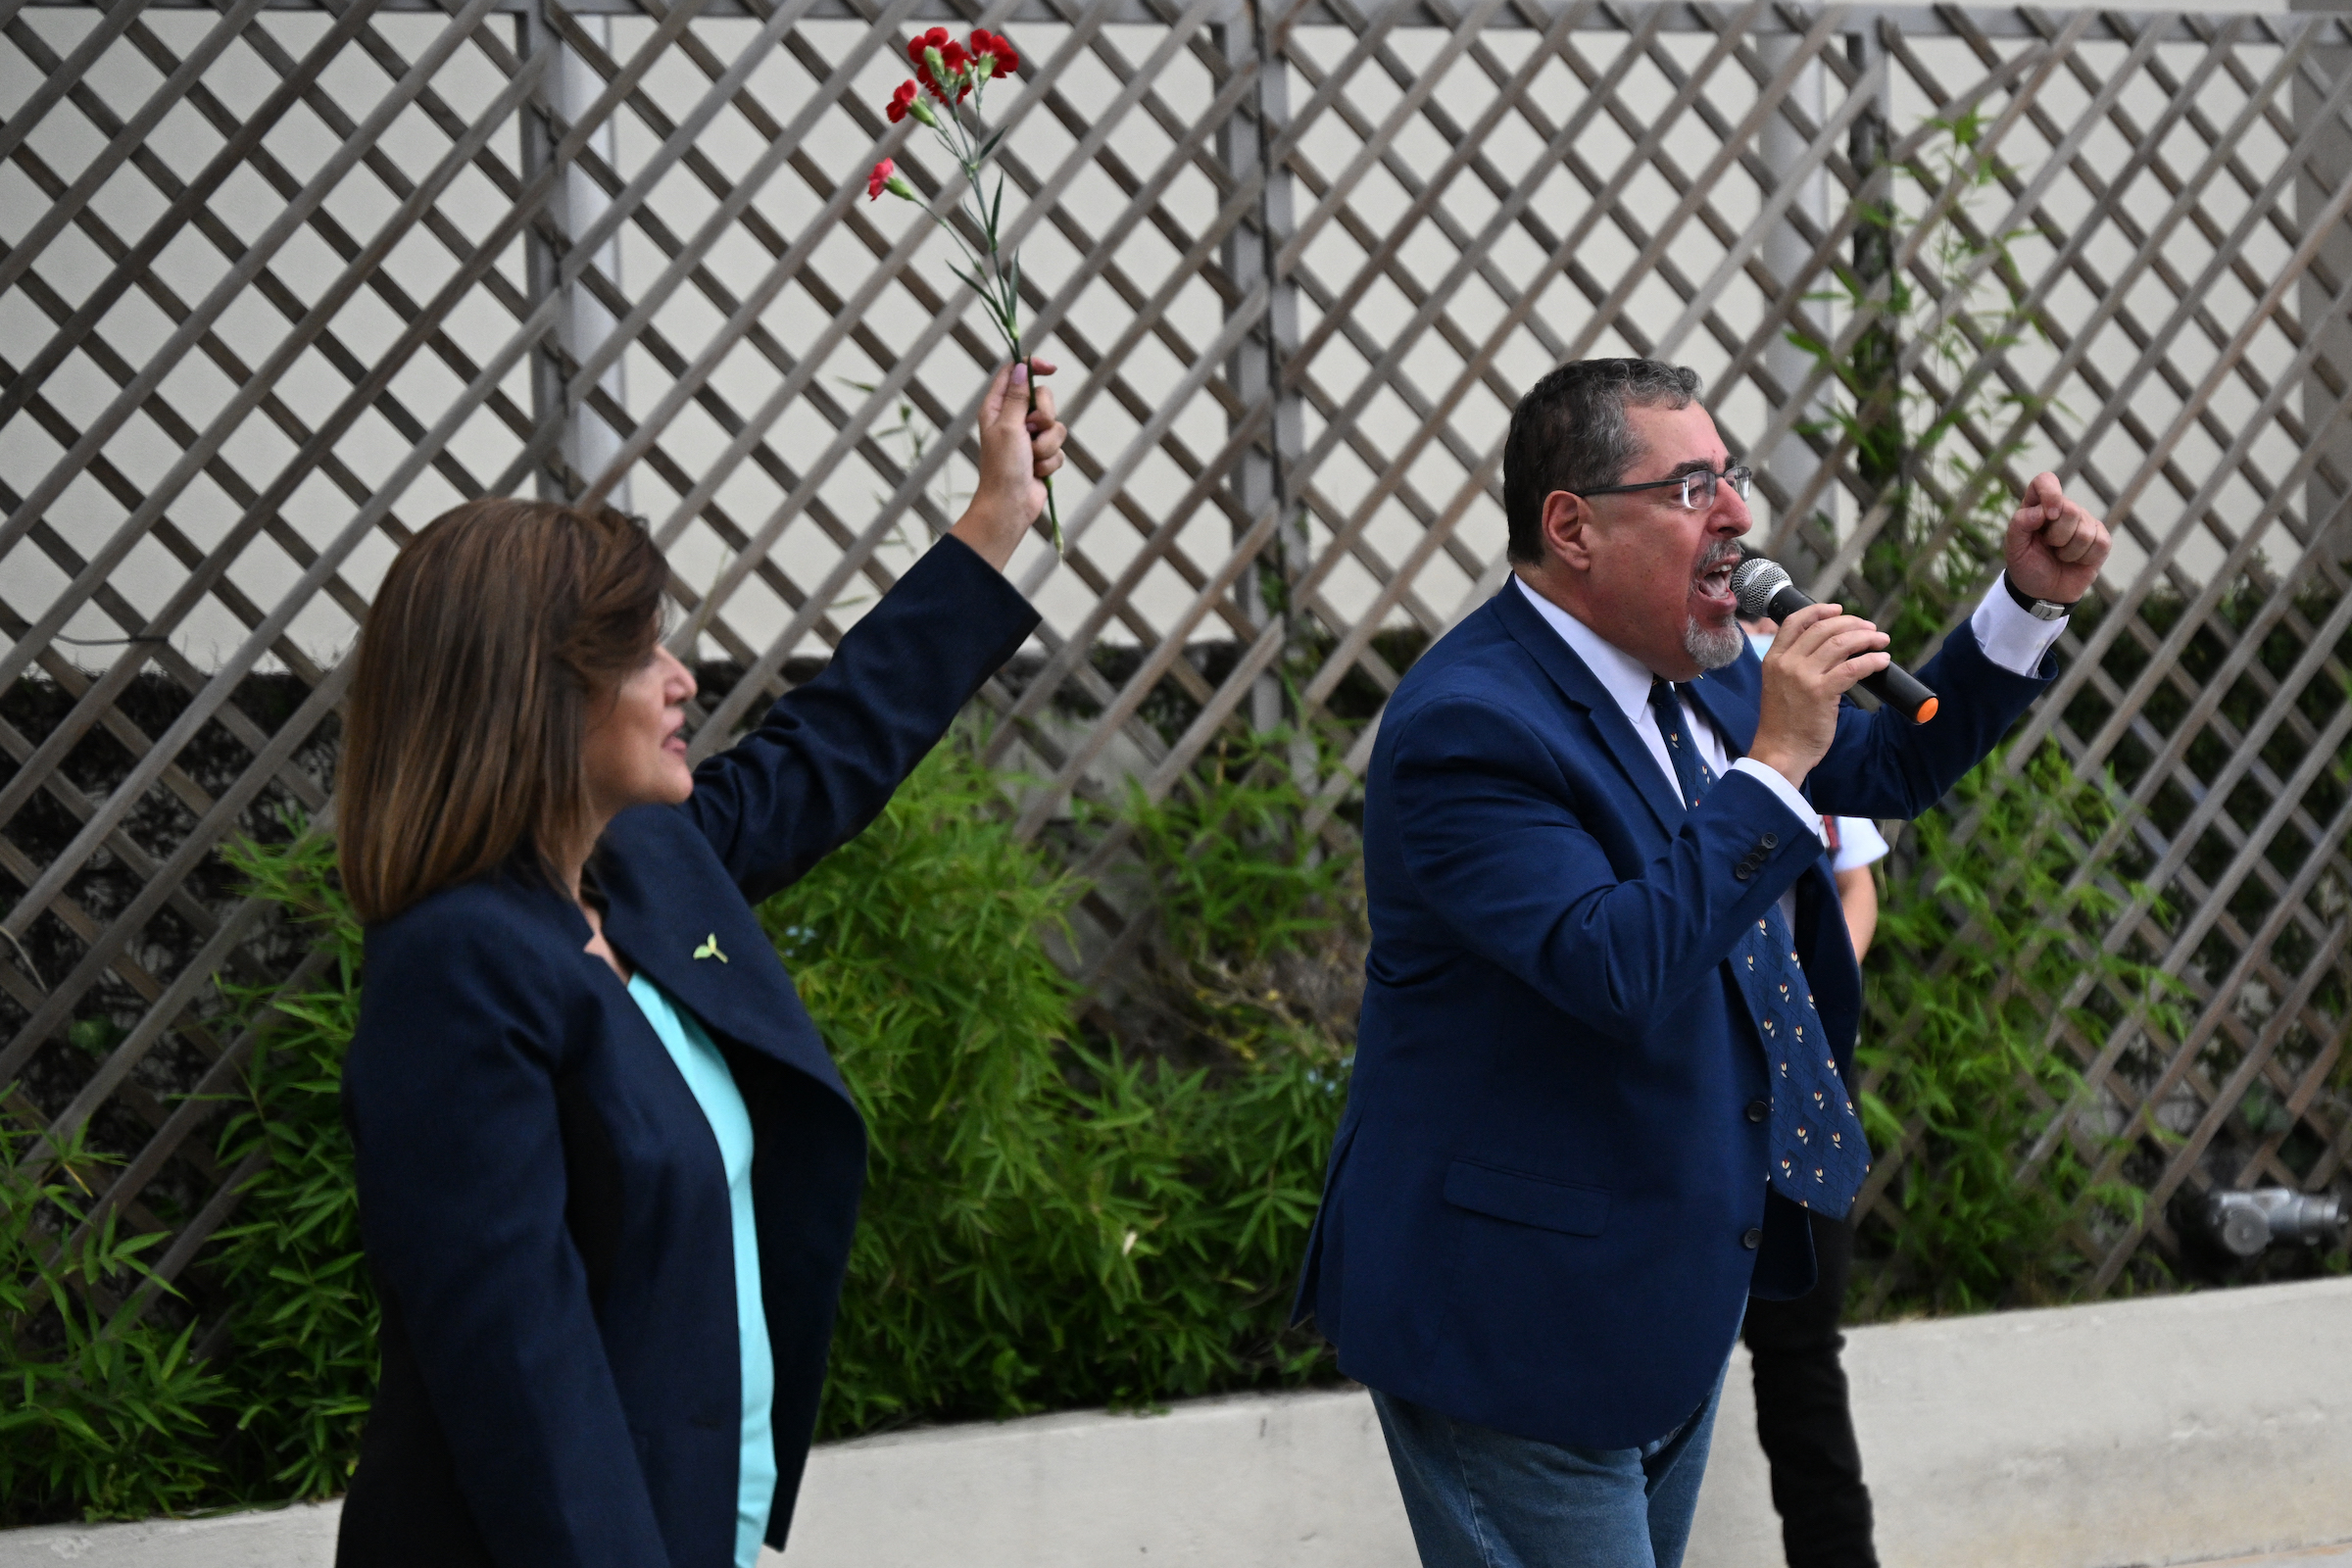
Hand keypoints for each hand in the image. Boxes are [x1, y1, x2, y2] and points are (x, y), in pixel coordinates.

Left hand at [950, 358, 1066, 570]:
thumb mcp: (1009, 426)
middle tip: (1032, 430)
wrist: (1010, 505)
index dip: (1033, 367)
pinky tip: (1036, 472)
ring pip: (1055, 426)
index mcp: (997, 408)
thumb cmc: (1003, 467)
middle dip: (1044, 416)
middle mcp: (1013, 419)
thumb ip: (1018, 397)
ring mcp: (1028, 438)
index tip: (1052, 369)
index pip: (1015, 374)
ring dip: (1047, 444)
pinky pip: (1058, 448)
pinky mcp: (1042, 455)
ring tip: (1032, 458)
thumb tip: (1022, 368)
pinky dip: (1050, 461)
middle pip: (1043, 398)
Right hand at [1747, 601, 1889, 789]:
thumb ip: (1795, 665)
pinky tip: (1883, 661)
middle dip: (1852, 623)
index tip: (1838, 609)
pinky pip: (1853, 667)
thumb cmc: (1783, 724)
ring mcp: (1803, 677)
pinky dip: (1872, 661)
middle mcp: (1787, 663)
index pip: (1795, 622)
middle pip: (1824, 628)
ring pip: (1841, 643)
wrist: (1780, 752)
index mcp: (1773, 659)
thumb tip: (1830, 650)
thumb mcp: (1779, 686)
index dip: (1819, 611)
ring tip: (1881, 640)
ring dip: (1866, 638)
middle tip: (1870, 628)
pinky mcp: (1821, 692)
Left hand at [2004, 472, 2108, 603]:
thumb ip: (2020, 524)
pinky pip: (2100, 543)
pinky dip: (2084, 558)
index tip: (2049, 515)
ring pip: (2084, 531)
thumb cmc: (2026, 565)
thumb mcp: (2014, 547)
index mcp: (2037, 505)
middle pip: (2070, 510)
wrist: (2042, 591)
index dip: (2050, 493)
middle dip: (2057, 537)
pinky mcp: (2101, 538)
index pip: (2045, 481)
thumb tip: (2042, 511)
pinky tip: (2076, 561)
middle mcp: (2063, 509)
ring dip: (2068, 552)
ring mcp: (2084, 522)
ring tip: (2060, 556)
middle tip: (2049, 547)